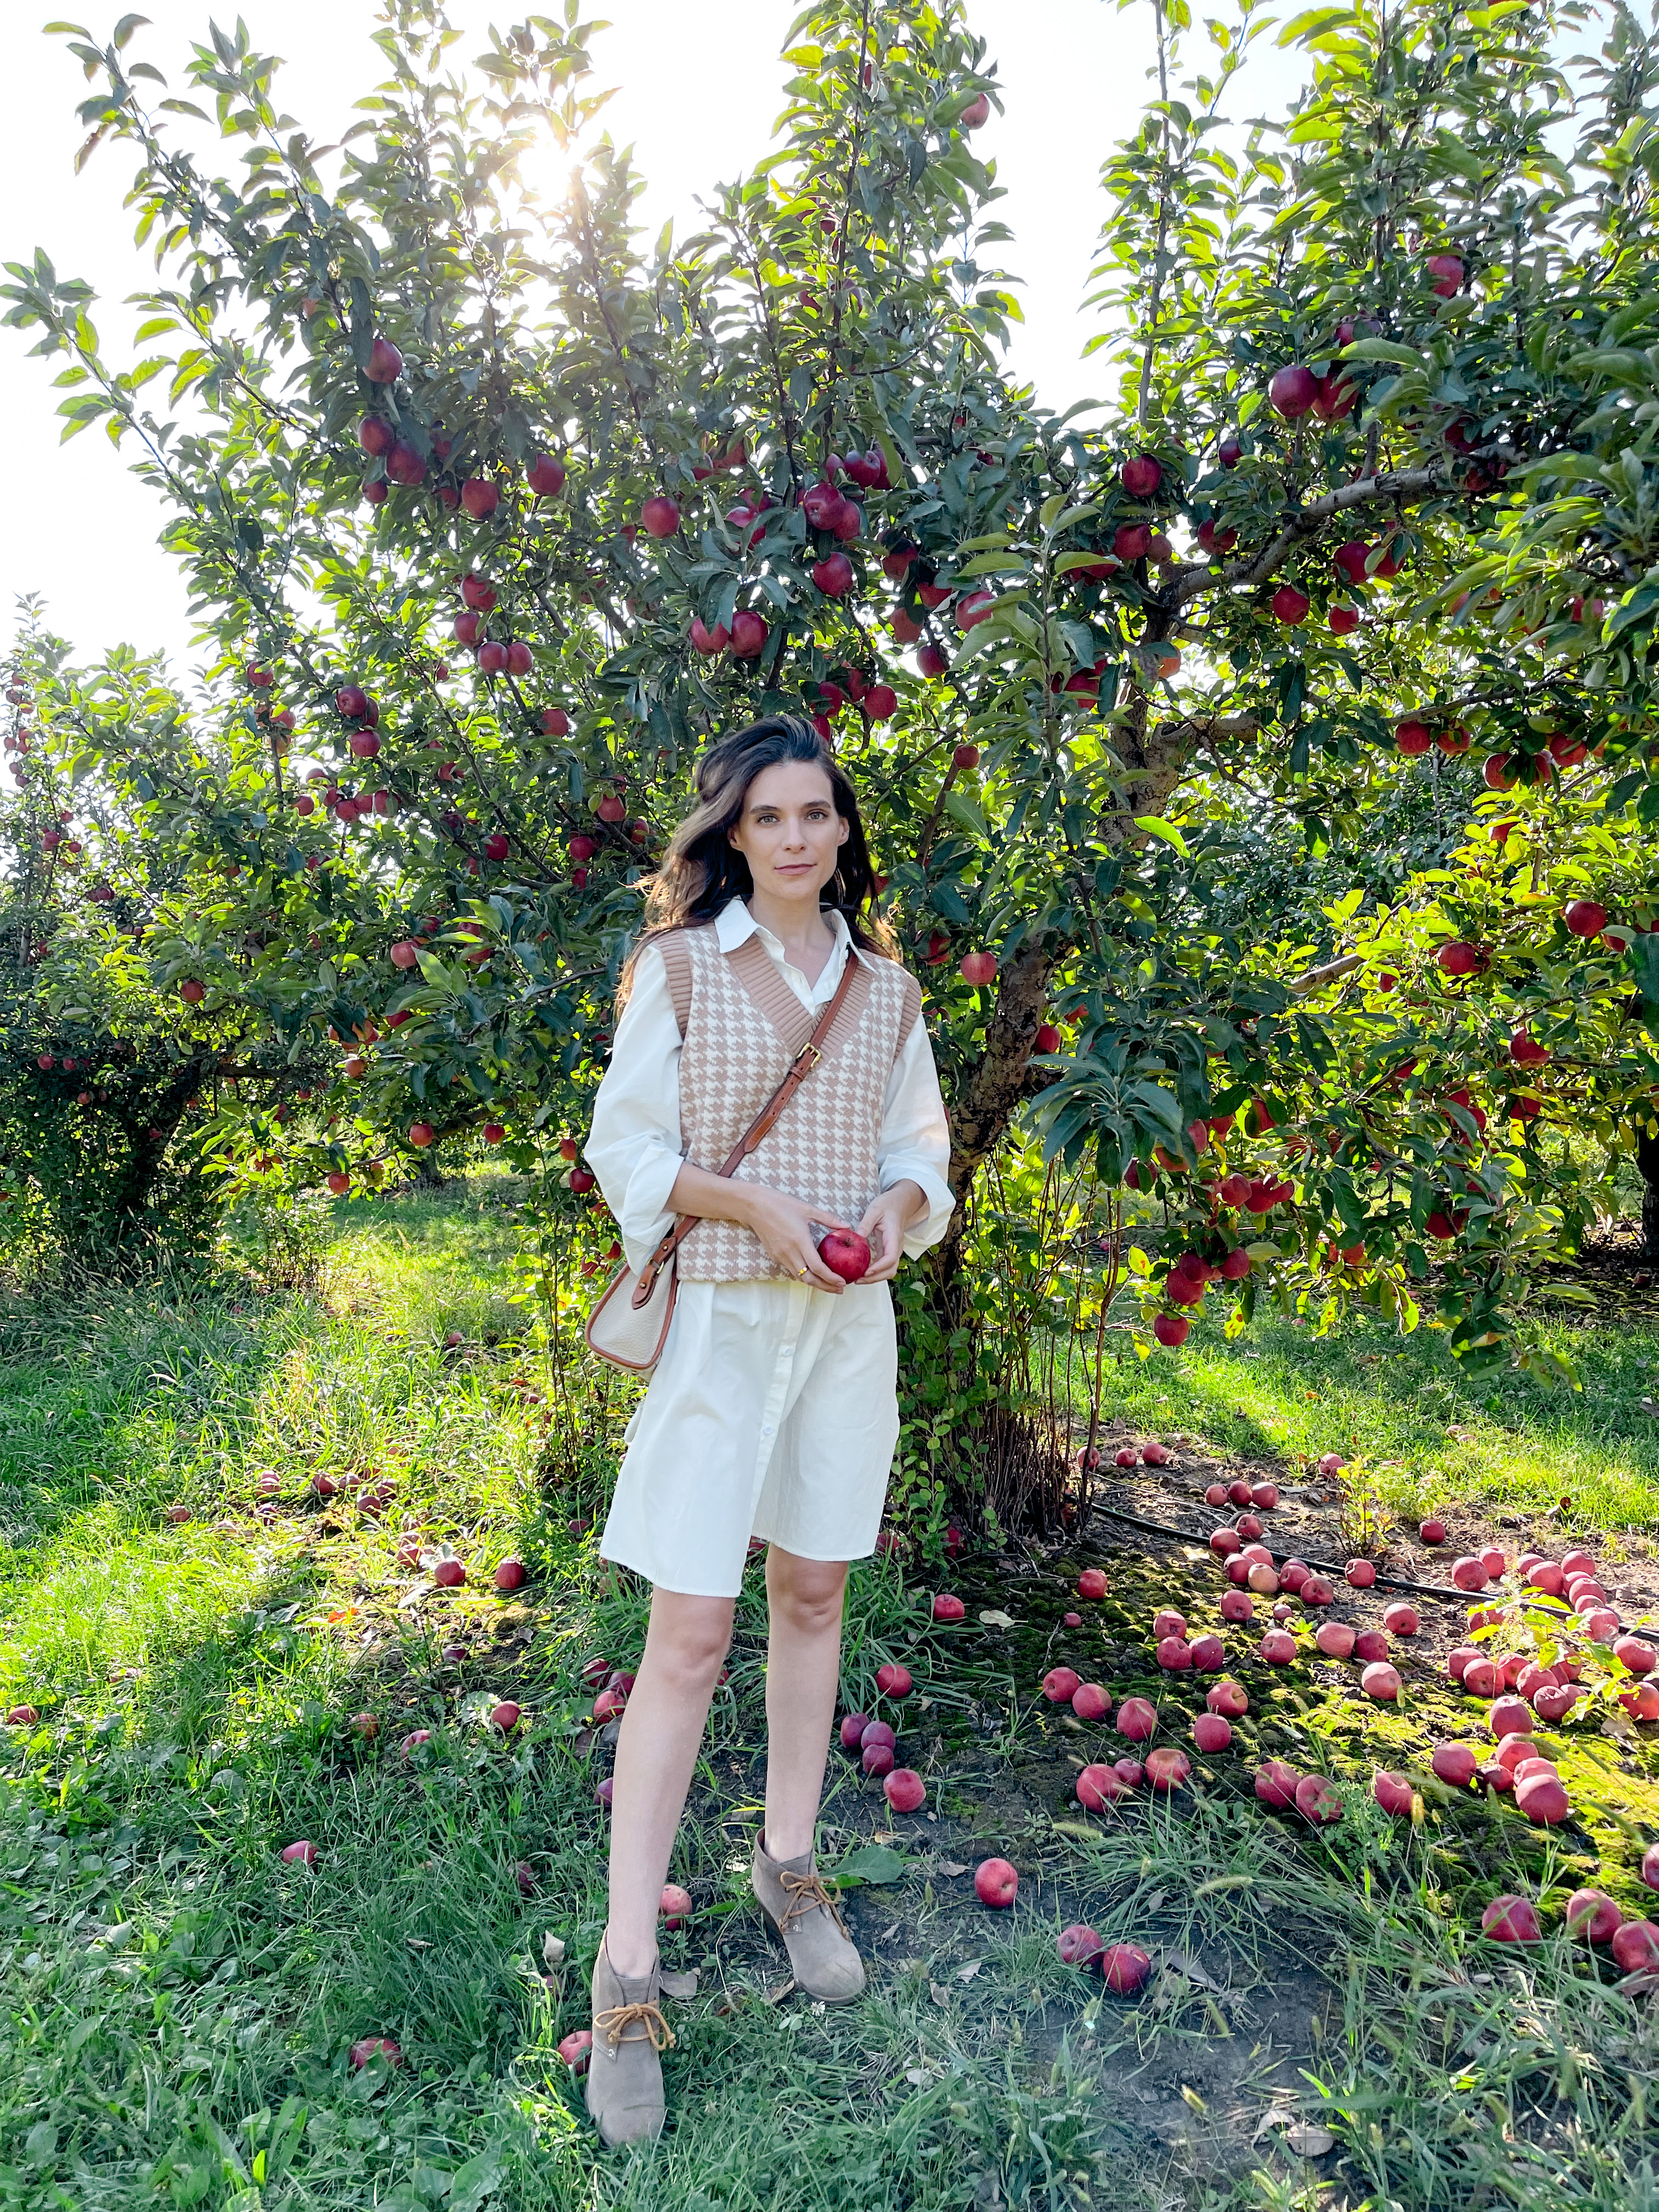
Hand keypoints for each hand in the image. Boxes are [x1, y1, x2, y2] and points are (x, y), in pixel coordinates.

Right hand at [737, 1184, 851, 1292]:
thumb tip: (847, 1225)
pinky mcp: (774, 1256)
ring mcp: (780, 1256)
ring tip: (829, 1284)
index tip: (843, 1282)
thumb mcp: (807, 1209)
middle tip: (840, 1289)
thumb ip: (828, 1218)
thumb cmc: (781, 1204)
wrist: (754, 1206)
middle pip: (809, 1279)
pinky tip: (813, 1272)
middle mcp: (789, 1252)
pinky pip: (792, 1270)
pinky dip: (804, 1275)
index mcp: (800, 1241)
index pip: (817, 1267)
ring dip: (815, 1283)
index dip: (831, 1278)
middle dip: (826, 1287)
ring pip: (799, 1277)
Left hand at [856, 1181, 924, 1283]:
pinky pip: (884, 1266)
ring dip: (874, 1278)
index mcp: (894, 1237)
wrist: (900, 1203)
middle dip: (875, 1278)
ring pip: (888, 1271)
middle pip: (890, 1270)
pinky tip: (861, 1272)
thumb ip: (866, 1223)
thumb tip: (856, 1237)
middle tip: (857, 1280)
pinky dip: (874, 1272)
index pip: (890, 1258)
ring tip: (857, 1278)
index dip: (878, 1268)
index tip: (865, 1272)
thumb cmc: (888, 1204)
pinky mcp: (888, 1251)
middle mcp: (896, 1247)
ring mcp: (893, 1251)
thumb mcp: (875, 1209)